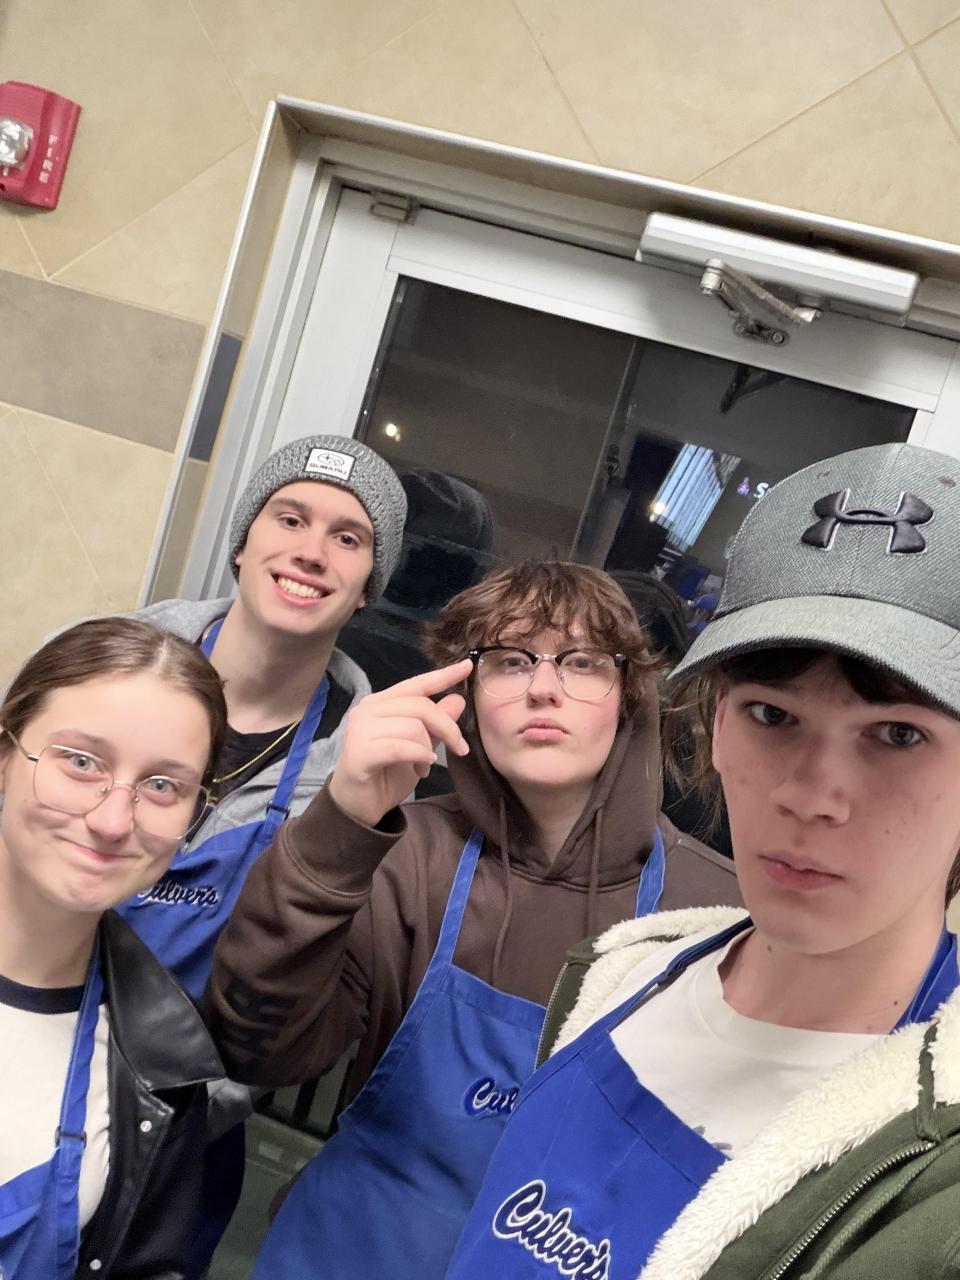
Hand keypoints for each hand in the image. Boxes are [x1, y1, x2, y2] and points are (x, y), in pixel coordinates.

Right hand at [328, 659, 472, 826]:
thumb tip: (458, 699)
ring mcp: (360, 729)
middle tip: (459, 749)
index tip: (468, 666)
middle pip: (420, 706)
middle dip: (447, 727)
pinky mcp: (358, 751)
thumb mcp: (421, 747)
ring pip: (413, 727)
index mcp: (381, 703)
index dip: (443, 675)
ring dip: (427, 749)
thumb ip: (436, 724)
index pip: (416, 684)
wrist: (357, 807)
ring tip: (424, 767)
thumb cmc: (387, 775)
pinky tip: (422, 767)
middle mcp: (367, 709)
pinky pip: (400, 747)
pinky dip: (418, 756)